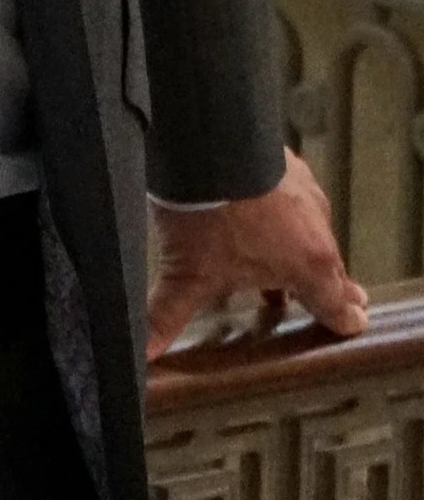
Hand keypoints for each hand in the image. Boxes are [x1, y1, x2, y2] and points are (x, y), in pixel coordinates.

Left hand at [147, 150, 369, 358]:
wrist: (210, 146)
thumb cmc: (210, 216)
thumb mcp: (190, 275)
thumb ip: (169, 316)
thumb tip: (146, 352)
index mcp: (308, 266)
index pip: (337, 304)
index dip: (344, 319)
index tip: (353, 325)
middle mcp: (318, 230)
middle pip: (329, 269)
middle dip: (327, 287)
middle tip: (336, 300)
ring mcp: (306, 194)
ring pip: (312, 231)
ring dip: (300, 249)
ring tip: (284, 263)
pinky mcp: (289, 166)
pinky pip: (293, 198)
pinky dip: (284, 213)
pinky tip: (261, 213)